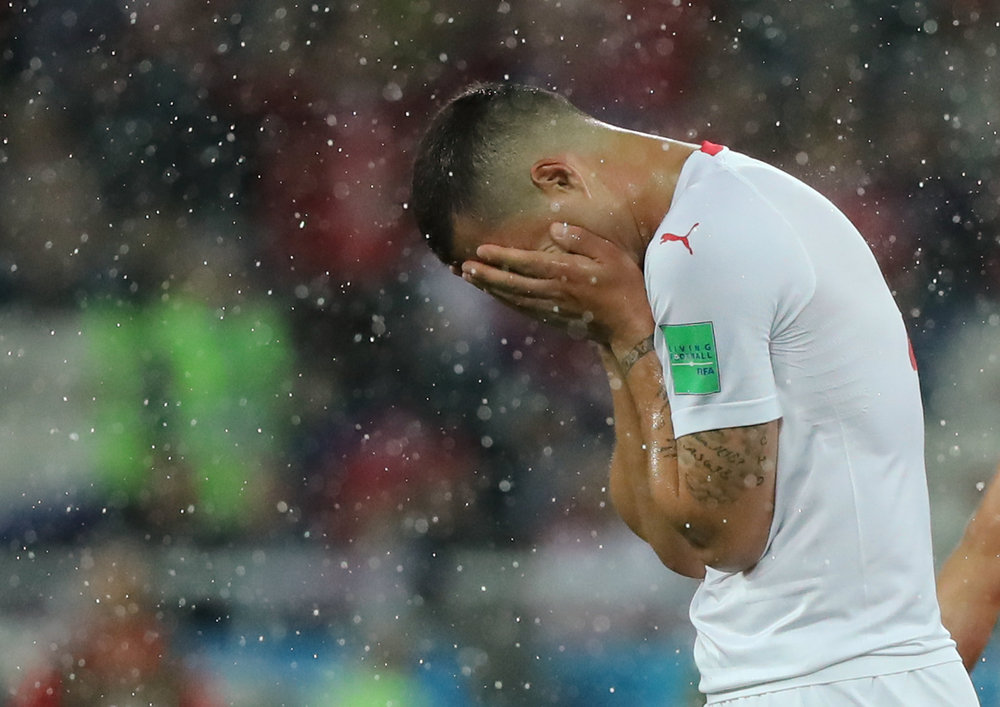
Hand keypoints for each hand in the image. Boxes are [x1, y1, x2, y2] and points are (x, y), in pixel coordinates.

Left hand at [460, 223, 653, 346]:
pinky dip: (504, 300)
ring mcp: (552, 308)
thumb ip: (581, 239)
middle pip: (512, 284)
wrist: (631, 326)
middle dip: (486, 275)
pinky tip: (494, 294)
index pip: (526, 264)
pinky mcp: (553, 319)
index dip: (501, 257)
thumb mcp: (610, 254)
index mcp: (566, 273)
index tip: (480, 250)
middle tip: (463, 267)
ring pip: (512, 298)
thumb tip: (554, 229)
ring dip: (489, 288)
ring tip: (470, 278)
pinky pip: (522, 308)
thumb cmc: (624, 286)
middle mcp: (554, 292)